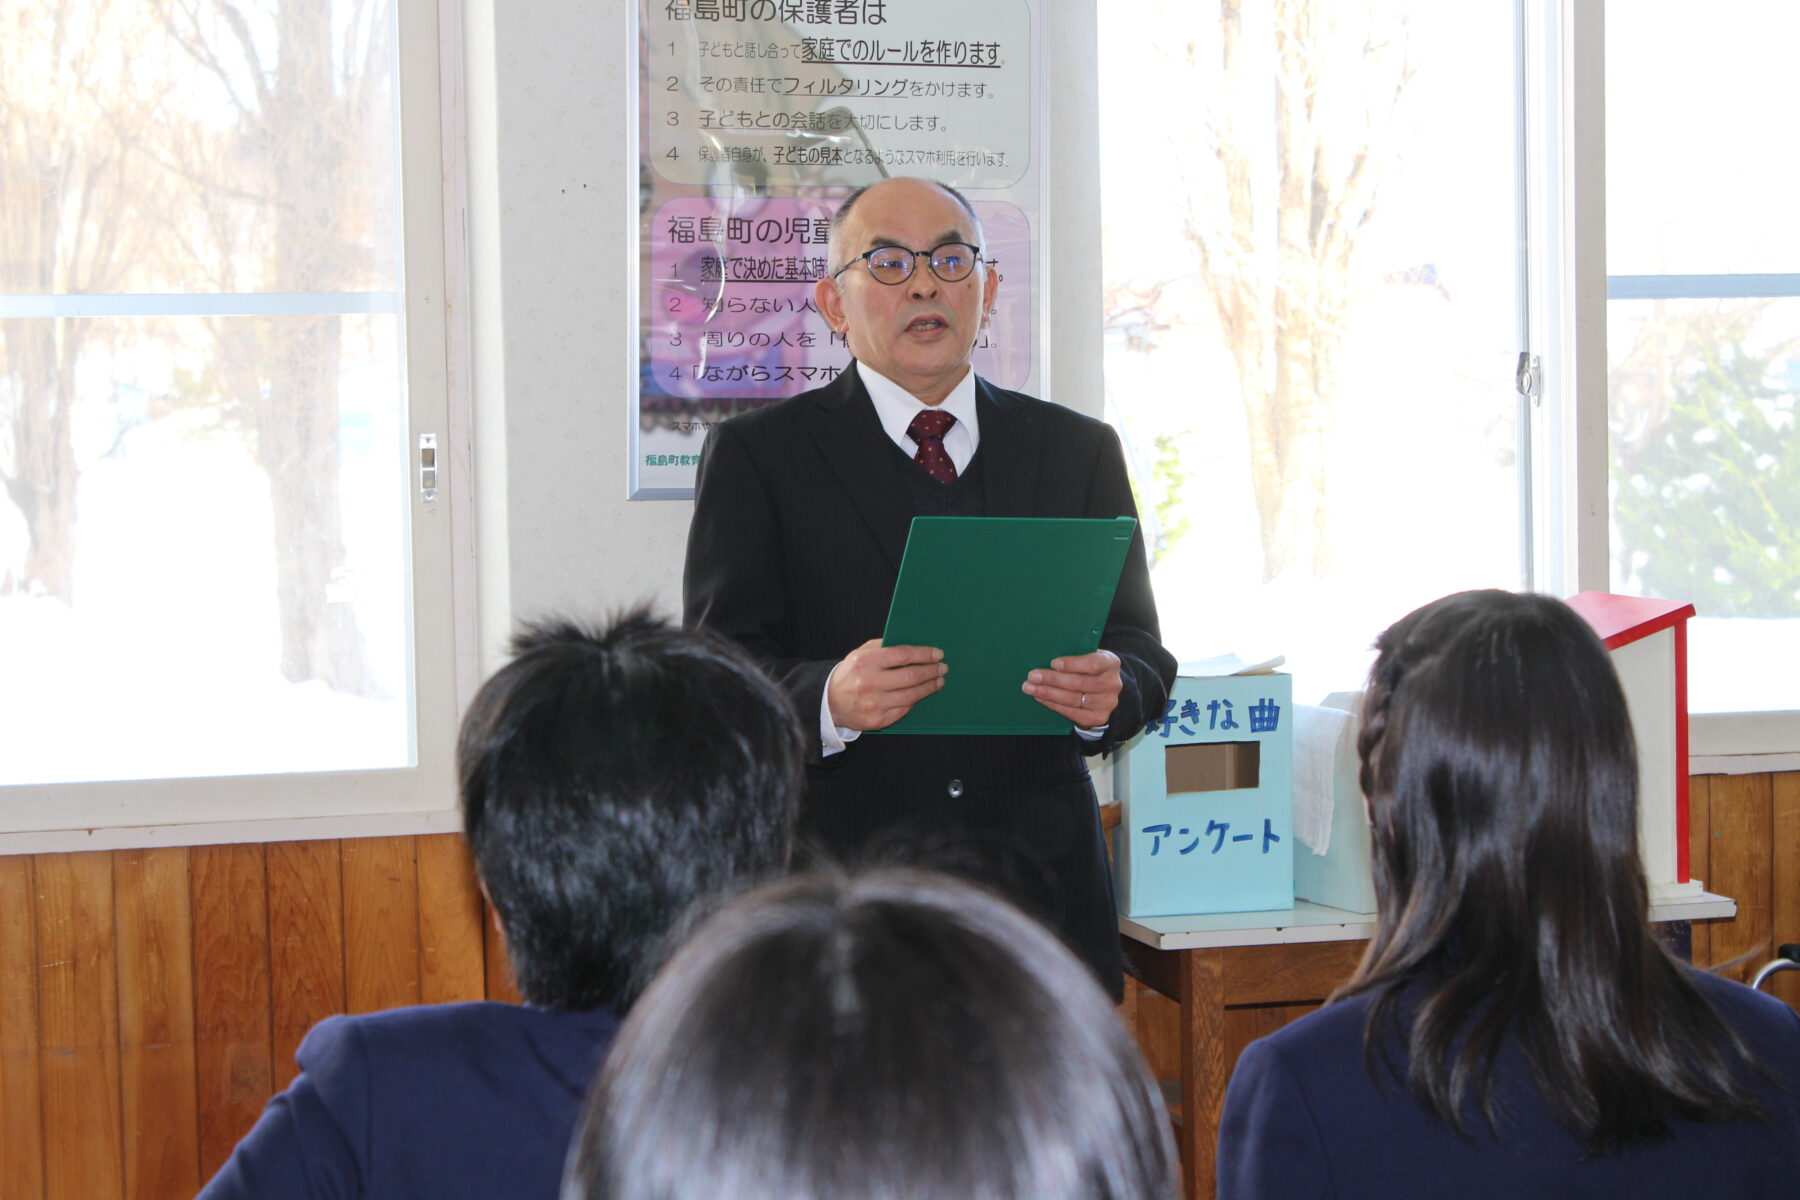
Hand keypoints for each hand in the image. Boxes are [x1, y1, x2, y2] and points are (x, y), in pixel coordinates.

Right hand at [827, 639, 946, 731]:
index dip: (924, 654)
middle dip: (931, 671)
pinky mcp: (877, 720)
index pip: (903, 655)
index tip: (937, 654)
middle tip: (942, 668)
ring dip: (929, 687)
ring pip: (911, 695)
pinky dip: (915, 701)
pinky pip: (904, 709)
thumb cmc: (850, 674)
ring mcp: (873, 704)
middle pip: (911, 676)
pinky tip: (921, 694)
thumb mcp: (861, 654)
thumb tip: (915, 647)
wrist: (829, 702)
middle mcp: (869, 683)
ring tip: (938, 681)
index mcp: (865, 662)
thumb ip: (884, 647)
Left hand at [1022, 649, 1120, 728]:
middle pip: (1079, 683)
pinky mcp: (1098, 717)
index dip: (1072, 664)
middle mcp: (1112, 684)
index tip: (1053, 663)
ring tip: (1031, 688)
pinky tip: (1041, 698)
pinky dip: (1054, 705)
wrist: (1103, 690)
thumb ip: (1074, 655)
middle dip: (1053, 679)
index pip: (1093, 664)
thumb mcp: (1088, 656)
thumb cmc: (1089, 668)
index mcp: (1111, 663)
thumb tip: (1044, 654)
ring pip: (1073, 699)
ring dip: (1048, 693)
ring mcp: (1107, 703)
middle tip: (1033, 676)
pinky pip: (1072, 713)